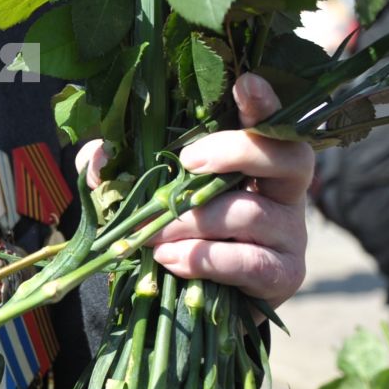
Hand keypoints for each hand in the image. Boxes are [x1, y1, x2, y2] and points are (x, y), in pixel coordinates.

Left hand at [83, 74, 313, 308]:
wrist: (189, 306)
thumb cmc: (173, 239)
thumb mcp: (140, 199)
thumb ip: (119, 171)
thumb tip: (99, 151)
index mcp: (256, 164)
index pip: (271, 126)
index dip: (265, 103)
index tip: (245, 82)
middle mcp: (284, 194)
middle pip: (287, 157)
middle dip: (234, 153)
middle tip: (188, 163)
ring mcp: (290, 235)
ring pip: (252, 213)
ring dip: (194, 222)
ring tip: (155, 237)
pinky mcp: (283, 276)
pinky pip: (251, 261)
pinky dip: (206, 259)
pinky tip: (172, 261)